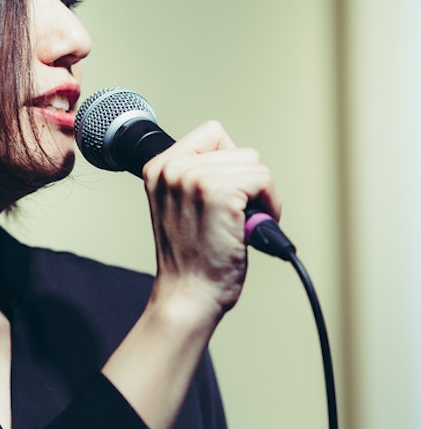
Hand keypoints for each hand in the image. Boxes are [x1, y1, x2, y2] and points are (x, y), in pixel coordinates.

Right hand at [142, 121, 280, 315]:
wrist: (188, 294)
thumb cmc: (188, 258)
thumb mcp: (175, 205)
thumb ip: (191, 176)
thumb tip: (234, 158)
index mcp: (158, 168)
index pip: (212, 134)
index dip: (228, 163)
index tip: (225, 195)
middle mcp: (173, 168)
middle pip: (239, 150)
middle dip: (246, 183)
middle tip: (234, 216)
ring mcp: (195, 179)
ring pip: (254, 164)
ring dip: (259, 196)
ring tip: (242, 224)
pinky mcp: (220, 193)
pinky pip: (264, 181)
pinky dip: (270, 206)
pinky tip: (251, 228)